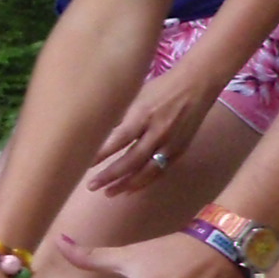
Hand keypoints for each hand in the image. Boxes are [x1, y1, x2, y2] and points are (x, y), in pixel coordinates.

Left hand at [88, 68, 219, 196]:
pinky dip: (145, 181)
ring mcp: (171, 144)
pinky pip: (160, 171)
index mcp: (143, 116)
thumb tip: (95, 132)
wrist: (196, 85)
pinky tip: (131, 189)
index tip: (82, 164)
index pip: (118, 140)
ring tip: (109, 193)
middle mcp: (158, 132)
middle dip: (110, 176)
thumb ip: (118, 116)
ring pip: (146, 171)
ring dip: (126, 184)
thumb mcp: (135, 96)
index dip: (100, 154)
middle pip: (131, 160)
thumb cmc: (160, 87)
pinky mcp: (180, 150)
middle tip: (92, 186)